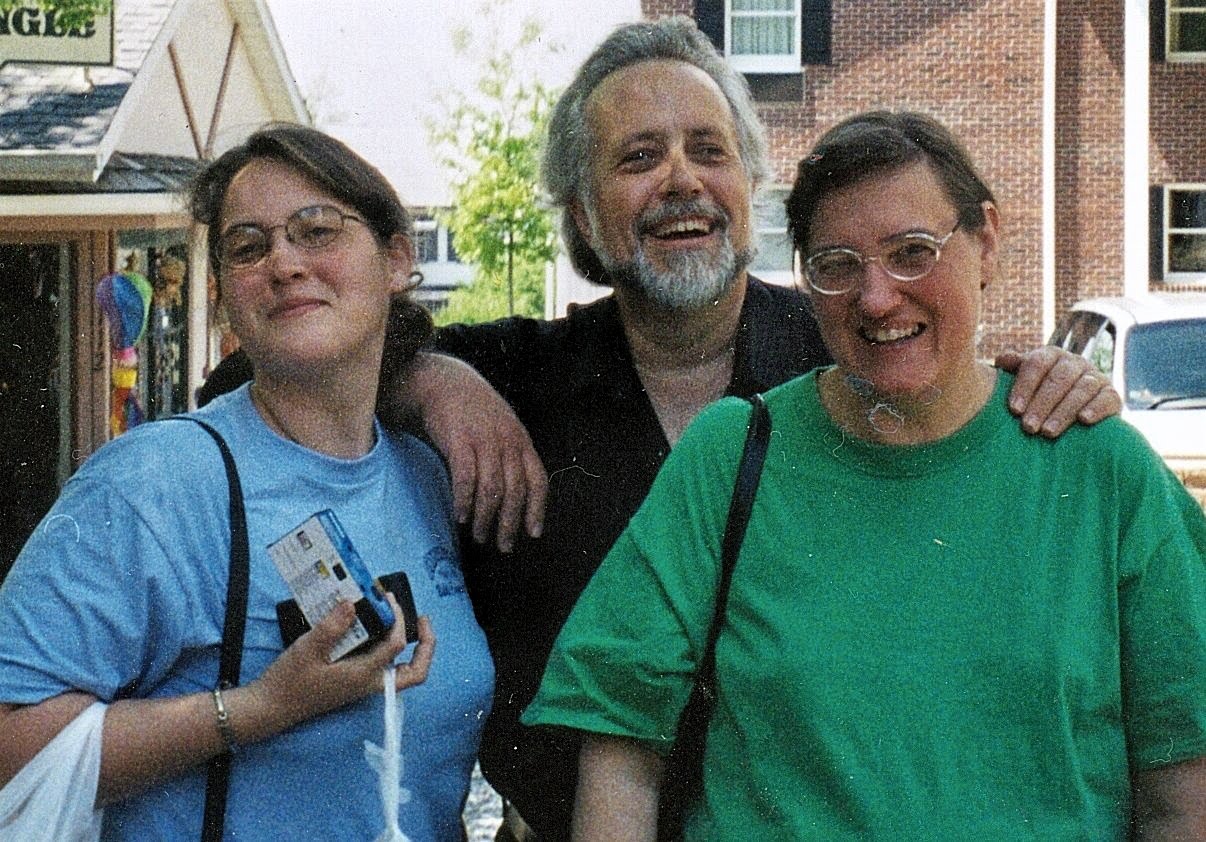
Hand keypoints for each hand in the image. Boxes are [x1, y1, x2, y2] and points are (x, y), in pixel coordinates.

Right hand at [245, 594, 434, 736]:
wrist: (272, 708)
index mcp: (364, 675)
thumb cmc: (289, 680)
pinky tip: (376, 631)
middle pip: (415, 672)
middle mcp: (370, 683)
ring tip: (404, 623)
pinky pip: (385, 669)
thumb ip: (332, 626)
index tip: (387, 598)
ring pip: (403, 673)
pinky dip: (390, 651)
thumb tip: (352, 604)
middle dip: (427, 646)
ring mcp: (364, 686)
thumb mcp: (308, 649)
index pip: (397, 644)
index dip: (398, 617)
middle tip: (422, 620)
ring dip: (412, 650)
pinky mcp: (355, 683)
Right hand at [389, 353, 547, 552]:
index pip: (538, 480)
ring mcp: (484, 441)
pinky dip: (465, 500)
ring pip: (492, 489)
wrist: (444, 382)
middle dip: (510, 523)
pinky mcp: (460, 441)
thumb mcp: (502, 428)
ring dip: (486, 518)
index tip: (534, 533)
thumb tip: (514, 493)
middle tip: (503, 545)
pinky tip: (461, 515)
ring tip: (480, 535)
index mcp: (521, 441)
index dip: (538, 509)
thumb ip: (511, 455)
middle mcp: (507, 442)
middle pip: (515, 491)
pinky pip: (466, 477)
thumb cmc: (473, 410)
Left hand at [995, 346, 1121, 437]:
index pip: (1037, 364)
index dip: (1025, 386)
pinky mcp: (1112, 394)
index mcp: (1052, 355)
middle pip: (1058, 378)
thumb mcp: (1027, 381)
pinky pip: (1106, 398)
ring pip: (1081, 390)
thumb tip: (1001, 360)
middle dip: (1041, 404)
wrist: (1078, 410)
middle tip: (1028, 427)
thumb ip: (1015, 369)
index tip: (1014, 409)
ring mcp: (1096, 377)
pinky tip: (1084, 420)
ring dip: (1063, 412)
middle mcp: (1075, 362)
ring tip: (1048, 432)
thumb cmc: (1042, 395)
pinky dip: (1096, 408)